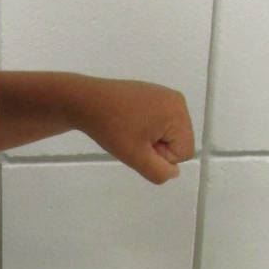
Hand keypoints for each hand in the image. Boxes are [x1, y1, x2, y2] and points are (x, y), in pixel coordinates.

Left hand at [74, 77, 194, 185]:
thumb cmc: (111, 128)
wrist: (85, 101)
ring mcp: (165, 95)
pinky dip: (147, 129)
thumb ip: (160, 172)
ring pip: (168, 134)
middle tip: (132, 139)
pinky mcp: (153, 95)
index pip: (183, 153)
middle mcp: (177, 100)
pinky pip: (160, 123)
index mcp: (178, 112)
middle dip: (158, 148)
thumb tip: (174, 171)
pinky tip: (129, 123)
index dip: (161, 157)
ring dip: (151, 140)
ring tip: (129, 131)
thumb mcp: (136, 158)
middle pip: (179, 142)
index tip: (139, 146)